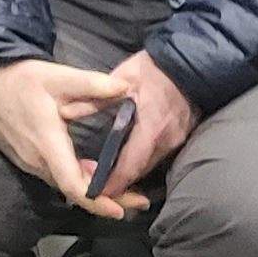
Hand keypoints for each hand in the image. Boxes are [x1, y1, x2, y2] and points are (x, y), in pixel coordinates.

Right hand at [0, 58, 132, 211]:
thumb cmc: (20, 80)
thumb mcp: (58, 76)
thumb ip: (92, 84)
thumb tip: (126, 87)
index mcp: (47, 142)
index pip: (72, 183)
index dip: (96, 201)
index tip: (120, 210)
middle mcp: (37, 160)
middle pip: (73, 191)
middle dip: (106, 201)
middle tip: (138, 202)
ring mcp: (30, 162)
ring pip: (65, 185)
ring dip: (93, 192)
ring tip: (126, 193)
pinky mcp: (28, 160)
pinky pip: (57, 176)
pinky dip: (79, 181)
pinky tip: (99, 177)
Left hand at [95, 51, 195, 216]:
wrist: (191, 63)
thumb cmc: (155, 69)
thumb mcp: (122, 78)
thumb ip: (96, 98)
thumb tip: (65, 111)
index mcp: (151, 126)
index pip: (131, 163)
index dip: (115, 181)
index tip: (99, 193)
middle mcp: (166, 139)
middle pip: (141, 169)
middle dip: (122, 181)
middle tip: (100, 187)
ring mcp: (177, 139)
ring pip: (151, 164)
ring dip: (133, 171)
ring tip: (113, 177)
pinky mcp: (182, 136)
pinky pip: (160, 154)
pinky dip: (143, 160)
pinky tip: (131, 159)